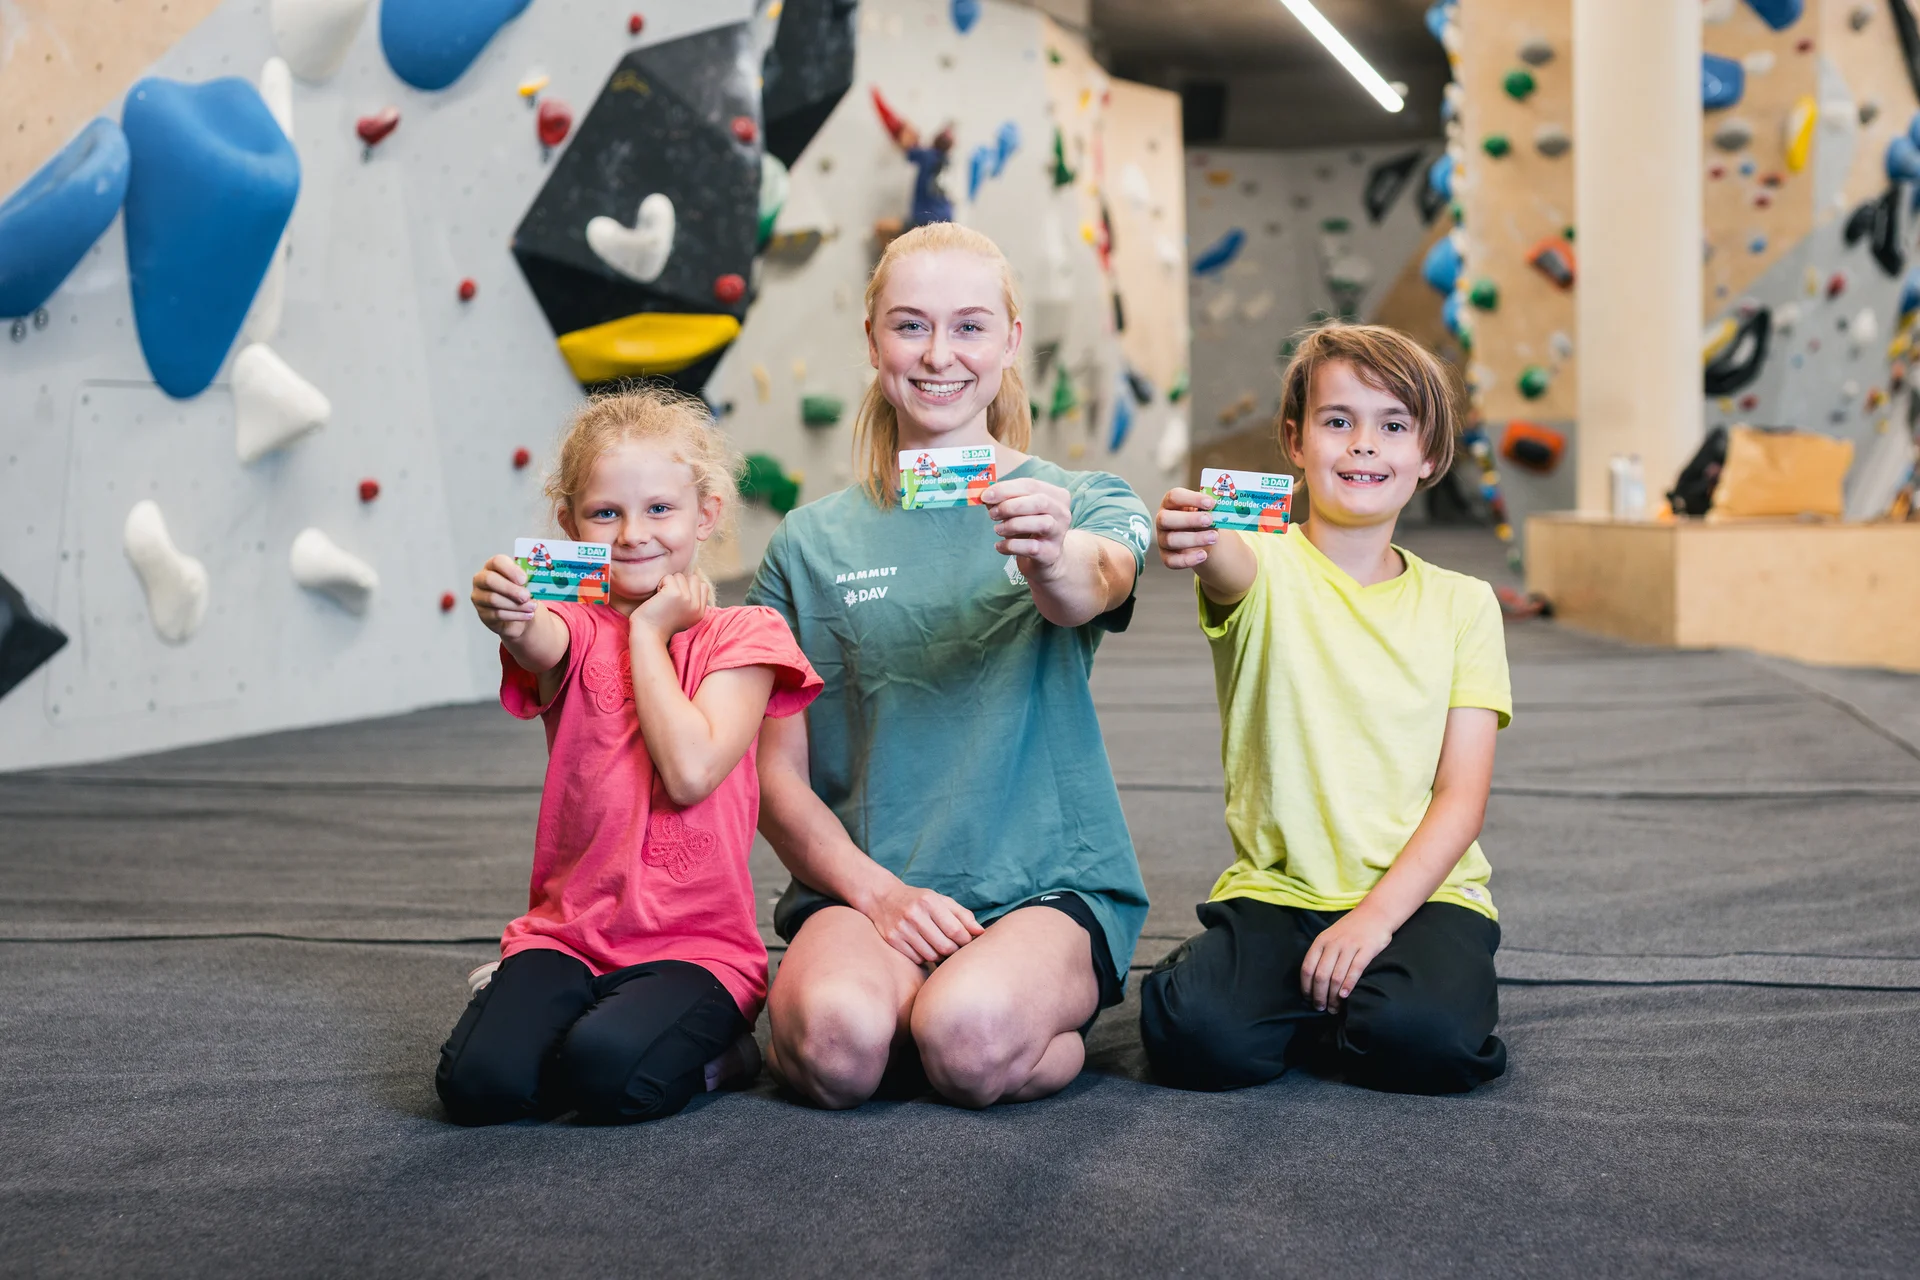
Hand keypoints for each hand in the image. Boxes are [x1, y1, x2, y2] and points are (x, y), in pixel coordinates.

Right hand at [472, 555, 535, 640]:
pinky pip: (497, 614)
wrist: (517, 613)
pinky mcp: (483, 614)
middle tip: (527, 596)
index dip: (511, 570)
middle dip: (510, 589)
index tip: (524, 580)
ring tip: (532, 607)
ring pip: (494, 599)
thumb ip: (528, 581)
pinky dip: (516, 615)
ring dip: (516, 605)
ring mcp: (479, 597)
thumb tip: (536, 586)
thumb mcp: (525, 584)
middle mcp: (481, 579)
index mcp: (493, 566)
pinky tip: (527, 615)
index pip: (497, 561)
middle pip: (490, 580)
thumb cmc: (520, 592)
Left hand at [631, 573, 712, 641]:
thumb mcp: (683, 615)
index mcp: (700, 612)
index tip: (676, 599)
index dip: (688, 587)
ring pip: (680, 576)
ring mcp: (687, 599)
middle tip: (668, 597)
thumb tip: (691, 579)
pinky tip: (657, 597)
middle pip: (693, 578)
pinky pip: (668, 577)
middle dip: (680, 583)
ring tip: (662, 599)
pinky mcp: (675, 593)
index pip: (702, 586)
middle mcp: (696, 606)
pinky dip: (660, 584)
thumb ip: (691, 601)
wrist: (648, 635)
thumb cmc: (660, 624)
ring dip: (668, 583)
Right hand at [866, 883, 984, 964]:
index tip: (967, 941)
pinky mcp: (892, 940)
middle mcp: (914, 914)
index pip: (956, 931)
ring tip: (939, 946)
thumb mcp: (941, 901)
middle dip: (954, 950)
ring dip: (939, 955)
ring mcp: (901, 928)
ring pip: (931, 955)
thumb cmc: (919, 900)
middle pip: (945, 946)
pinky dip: (924, 957)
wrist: (883, 898)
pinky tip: (924, 947)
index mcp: (929, 902)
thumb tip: (981, 932)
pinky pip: (917, 959)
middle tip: (954, 947)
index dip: (966, 941)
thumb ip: (962, 915)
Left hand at [983, 477, 1073, 576]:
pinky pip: (1031, 547)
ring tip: (998, 529)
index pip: (1031, 485)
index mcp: (1056, 495)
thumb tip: (986, 496)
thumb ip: (1004, 501)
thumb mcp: (1019, 511)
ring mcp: (1059, 533)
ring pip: (1040, 523)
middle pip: (1040, 502)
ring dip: (1012, 525)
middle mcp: (1062, 512)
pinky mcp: (1051, 553)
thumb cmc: (1030, 529)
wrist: (1045, 559)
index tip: (985, 496)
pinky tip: (1000, 546)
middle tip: (992, 514)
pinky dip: (1010, 545)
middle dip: (1010, 506)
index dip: (1005, 489)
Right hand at [1156, 488, 1218, 570]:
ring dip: (1194, 539)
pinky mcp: (1166, 556)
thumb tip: (1220, 510)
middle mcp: (1162, 520)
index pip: (1174, 497)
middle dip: (1189, 519)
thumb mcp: (1206, 511)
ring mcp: (1162, 539)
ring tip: (1214, 537)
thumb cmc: (1202, 518)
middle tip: (1209, 520)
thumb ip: (1209, 509)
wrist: (1203, 537)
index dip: (1191, 499)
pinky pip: (1171, 561)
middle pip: (1165, 519)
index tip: (1211, 503)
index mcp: (1170, 503)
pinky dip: (1188, 560)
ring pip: (1170, 540)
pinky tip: (1203, 555)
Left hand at [1301, 909, 1394, 1012]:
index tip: (1308, 999)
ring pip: (1336, 976)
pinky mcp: (1366, 949)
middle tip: (1321, 1008)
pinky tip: (1345, 996)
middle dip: (1319, 996)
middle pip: (1320, 975)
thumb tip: (1313, 981)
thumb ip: (1322, 954)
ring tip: (1334, 1008)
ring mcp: (1350, 946)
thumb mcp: (1330, 937)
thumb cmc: (1350, 929)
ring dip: (1333, 996)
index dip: (1306, 987)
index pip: (1307, 968)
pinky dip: (1348, 985)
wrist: (1375, 913)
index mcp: (1321, 941)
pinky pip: (1355, 970)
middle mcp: (1333, 944)